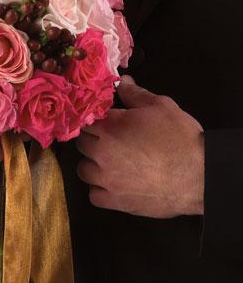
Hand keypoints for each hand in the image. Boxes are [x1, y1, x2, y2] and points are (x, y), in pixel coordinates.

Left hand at [76, 76, 204, 217]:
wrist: (200, 176)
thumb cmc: (180, 138)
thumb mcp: (161, 106)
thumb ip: (135, 93)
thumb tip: (122, 82)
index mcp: (110, 127)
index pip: (86, 119)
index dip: (96, 120)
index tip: (106, 123)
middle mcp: (101, 152)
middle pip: (82, 143)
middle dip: (94, 140)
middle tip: (113, 142)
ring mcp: (105, 179)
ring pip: (84, 169)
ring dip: (94, 165)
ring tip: (112, 164)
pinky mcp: (113, 201)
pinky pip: (94, 195)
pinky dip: (101, 189)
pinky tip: (115, 183)